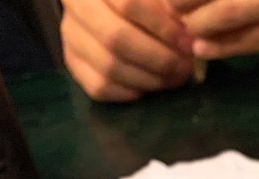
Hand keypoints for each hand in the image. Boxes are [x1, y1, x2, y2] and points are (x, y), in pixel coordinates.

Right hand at [60, 0, 195, 100]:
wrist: (111, 8)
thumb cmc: (145, 2)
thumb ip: (167, 6)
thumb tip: (186, 29)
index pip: (128, 3)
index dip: (163, 27)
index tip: (187, 43)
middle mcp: (75, 7)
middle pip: (116, 38)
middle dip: (158, 58)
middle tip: (184, 67)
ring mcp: (71, 36)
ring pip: (109, 67)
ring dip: (150, 79)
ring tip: (174, 77)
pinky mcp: (74, 63)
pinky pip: (101, 87)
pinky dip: (131, 91)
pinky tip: (150, 85)